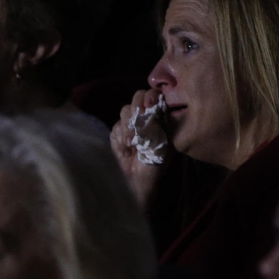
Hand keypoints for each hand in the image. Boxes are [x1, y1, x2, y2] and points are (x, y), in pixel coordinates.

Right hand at [110, 88, 166, 209]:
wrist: (136, 183)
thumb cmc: (155, 165)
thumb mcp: (162, 143)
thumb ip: (158, 123)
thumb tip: (152, 105)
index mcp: (160, 117)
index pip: (155, 95)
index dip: (151, 96)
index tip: (149, 105)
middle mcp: (146, 117)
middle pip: (137, 97)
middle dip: (136, 109)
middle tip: (137, 124)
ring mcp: (130, 124)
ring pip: (125, 110)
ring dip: (128, 127)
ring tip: (132, 145)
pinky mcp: (117, 133)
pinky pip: (115, 126)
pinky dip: (119, 138)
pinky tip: (126, 151)